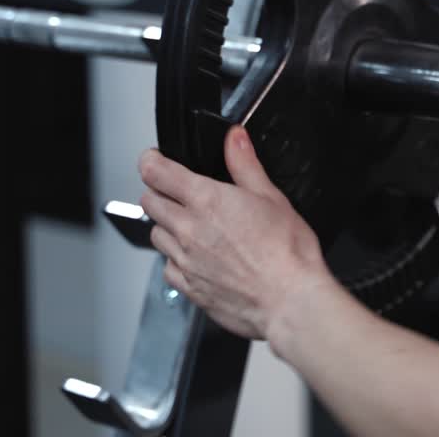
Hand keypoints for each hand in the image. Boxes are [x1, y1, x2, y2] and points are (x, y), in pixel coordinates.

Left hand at [137, 126, 335, 339]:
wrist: (289, 300)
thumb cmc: (286, 253)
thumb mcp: (271, 197)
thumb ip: (245, 164)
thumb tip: (234, 139)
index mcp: (206, 200)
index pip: (155, 172)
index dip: (151, 160)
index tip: (154, 159)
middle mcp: (188, 230)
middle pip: (149, 202)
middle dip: (158, 191)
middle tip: (175, 191)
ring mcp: (185, 260)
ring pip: (155, 234)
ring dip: (166, 225)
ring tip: (189, 225)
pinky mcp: (189, 287)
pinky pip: (167, 267)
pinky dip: (174, 259)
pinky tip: (195, 257)